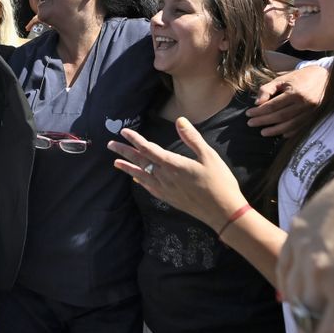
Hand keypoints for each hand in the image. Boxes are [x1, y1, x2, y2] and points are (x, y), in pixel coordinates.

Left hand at [108, 122, 245, 230]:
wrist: (223, 212)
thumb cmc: (219, 182)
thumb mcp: (209, 156)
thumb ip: (192, 138)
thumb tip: (179, 120)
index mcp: (173, 164)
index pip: (148, 149)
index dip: (135, 139)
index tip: (124, 131)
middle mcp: (165, 177)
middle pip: (140, 161)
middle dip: (124, 151)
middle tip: (110, 144)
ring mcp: (165, 189)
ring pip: (141, 175)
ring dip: (127, 167)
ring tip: (115, 162)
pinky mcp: (169, 199)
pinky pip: (149, 188)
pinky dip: (140, 181)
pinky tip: (136, 180)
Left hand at [247, 64, 328, 136]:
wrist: (324, 78)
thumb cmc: (299, 77)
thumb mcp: (282, 79)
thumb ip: (268, 89)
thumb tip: (257, 103)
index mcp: (295, 93)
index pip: (273, 105)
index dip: (259, 111)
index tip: (249, 114)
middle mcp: (304, 104)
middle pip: (280, 116)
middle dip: (264, 121)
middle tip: (251, 124)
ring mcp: (310, 112)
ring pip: (290, 125)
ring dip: (275, 131)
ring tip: (263, 132)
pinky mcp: (314, 117)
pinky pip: (301, 128)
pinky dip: (290, 132)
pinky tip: (280, 134)